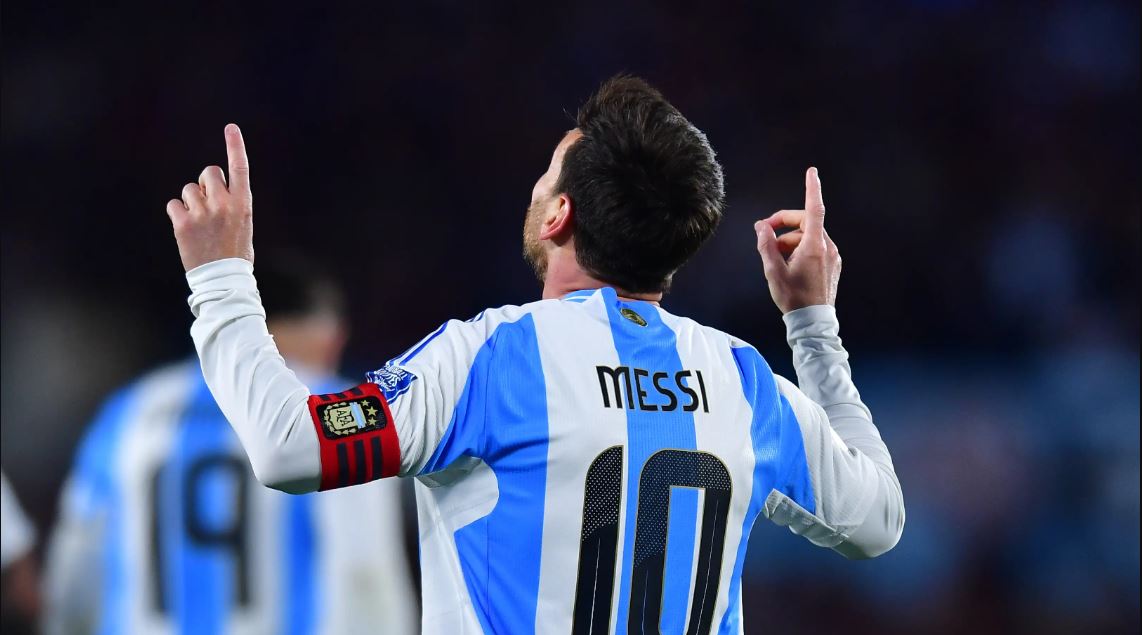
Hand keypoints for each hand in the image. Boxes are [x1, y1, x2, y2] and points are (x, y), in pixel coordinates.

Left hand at [166, 124, 254, 271]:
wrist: (223, 279)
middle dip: (206, 183)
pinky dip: (177, 213)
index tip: (231, 128)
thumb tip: (209, 188)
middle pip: (208, 173)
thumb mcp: (243, 224)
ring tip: (198, 223)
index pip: (240, 168)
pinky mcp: (183, 224)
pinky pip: (173, 204)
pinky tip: (185, 228)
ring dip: (190, 201)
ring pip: (188, 189)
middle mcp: (223, 204)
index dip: (235, 146)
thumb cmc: (235, 252)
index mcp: (242, 204)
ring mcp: (202, 213)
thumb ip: (230, 203)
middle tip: (208, 203)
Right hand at [754, 167, 840, 312]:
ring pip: (808, 237)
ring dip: (790, 240)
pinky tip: (788, 264)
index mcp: (814, 246)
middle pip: (805, 223)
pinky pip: (814, 248)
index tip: (811, 172)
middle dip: (784, 226)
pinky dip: (799, 249)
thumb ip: (766, 244)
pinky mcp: (832, 265)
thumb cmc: (793, 298)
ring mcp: (832, 257)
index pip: (814, 209)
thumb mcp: (773, 271)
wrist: (813, 322)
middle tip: (765, 234)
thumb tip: (761, 227)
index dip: (812, 188)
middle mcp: (827, 247)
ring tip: (774, 257)